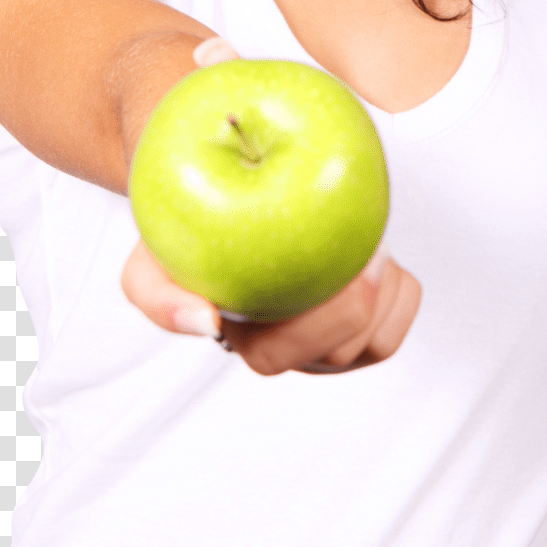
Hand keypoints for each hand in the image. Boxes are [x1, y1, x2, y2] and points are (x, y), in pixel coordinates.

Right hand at [119, 33, 421, 374]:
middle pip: (265, 355)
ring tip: (379, 254)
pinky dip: (394, 312)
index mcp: (174, 267)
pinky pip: (375, 344)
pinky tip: (394, 269)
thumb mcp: (216, 103)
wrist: (263, 173)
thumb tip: (212, 51)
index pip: (156, 298)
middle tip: (360, 275)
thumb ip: (215, 76)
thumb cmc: (234, 138)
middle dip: (318, 328)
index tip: (207, 314)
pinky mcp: (337, 337)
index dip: (173, 313)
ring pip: (329, 359)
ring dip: (365, 316)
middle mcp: (228, 318)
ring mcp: (286, 335)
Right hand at [120, 235, 421, 376]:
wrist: (225, 190)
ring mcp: (326, 339)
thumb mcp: (147, 259)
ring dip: (380, 295)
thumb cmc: (186, 228)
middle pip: (333, 354)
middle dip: (355, 307)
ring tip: (371, 244)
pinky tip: (379, 255)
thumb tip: (207, 324)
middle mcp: (284, 346)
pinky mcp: (364, 324)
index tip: (288, 289)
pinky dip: (399, 292)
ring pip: (370, 343)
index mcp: (237, 340)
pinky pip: (396, 322)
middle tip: (367, 250)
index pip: (273, 355)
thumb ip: (156, 296)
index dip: (306, 328)